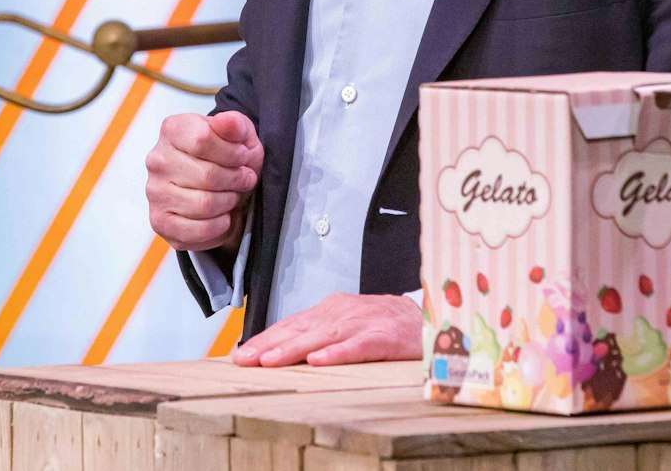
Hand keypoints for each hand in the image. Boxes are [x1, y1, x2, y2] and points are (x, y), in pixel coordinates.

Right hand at [147, 110, 263, 251]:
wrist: (218, 187)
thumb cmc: (227, 158)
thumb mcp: (240, 135)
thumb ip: (235, 125)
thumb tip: (230, 124)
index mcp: (173, 130)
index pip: (202, 139)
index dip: (232, 152)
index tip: (243, 157)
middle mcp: (158, 160)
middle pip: (207, 175)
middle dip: (236, 180)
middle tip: (245, 180)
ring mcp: (155, 192)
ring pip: (204, 204)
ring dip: (228, 202)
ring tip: (232, 196)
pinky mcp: (160, 222)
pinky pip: (199, 230)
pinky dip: (220, 226)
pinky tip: (222, 216)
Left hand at [232, 293, 423, 366]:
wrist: (429, 319)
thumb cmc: (384, 324)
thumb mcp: (347, 325)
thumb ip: (319, 335)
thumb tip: (282, 350)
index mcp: (332, 310)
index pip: (291, 324)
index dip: (265, 338)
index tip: (242, 354)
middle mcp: (343, 313)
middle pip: (301, 329)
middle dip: (270, 344)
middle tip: (246, 359)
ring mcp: (363, 324)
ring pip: (323, 337)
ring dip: (294, 349)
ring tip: (270, 360)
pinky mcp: (384, 337)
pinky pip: (358, 346)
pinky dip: (337, 353)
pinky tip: (319, 361)